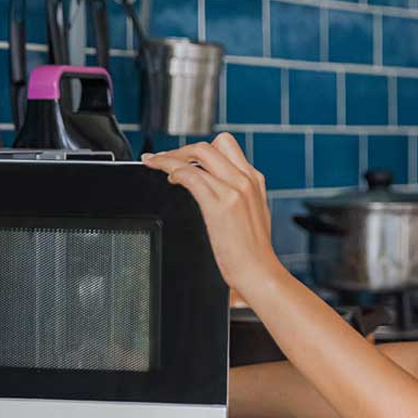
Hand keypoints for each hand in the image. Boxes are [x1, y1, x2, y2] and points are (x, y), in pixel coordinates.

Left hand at [142, 133, 283, 291]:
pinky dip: (173, 170)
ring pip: (198, 155)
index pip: (225, 146)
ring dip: (171, 157)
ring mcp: (234, 190)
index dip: (199, 149)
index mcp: (254, 180)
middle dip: (181, 149)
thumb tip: (217, 189)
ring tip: (157, 166)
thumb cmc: (254, 252)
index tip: (183, 157)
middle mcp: (245, 180)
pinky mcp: (221, 205)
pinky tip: (168, 178)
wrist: (259, 272)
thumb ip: (239, 196)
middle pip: (210, 145)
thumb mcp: (254, 214)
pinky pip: (190, 175)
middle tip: (165, 160)